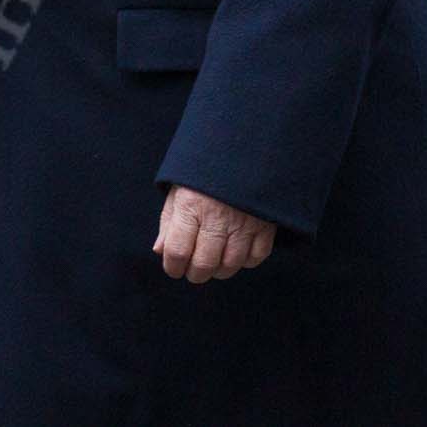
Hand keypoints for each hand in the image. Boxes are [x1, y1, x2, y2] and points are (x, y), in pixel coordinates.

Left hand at [153, 185, 274, 281]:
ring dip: (219, 271)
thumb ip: (169, 223)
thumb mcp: (178, 192)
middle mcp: (217, 217)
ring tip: (213, 265)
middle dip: (195, 274)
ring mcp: (243, 223)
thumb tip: (160, 252)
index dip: (172, 267)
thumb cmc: (202, 176)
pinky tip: (235, 253)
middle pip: (204, 264)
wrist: (241, 152)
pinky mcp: (265, 225)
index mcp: (190, 206)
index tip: (173, 269)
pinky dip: (245, 262)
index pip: (177, 250)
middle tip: (193, 272)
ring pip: (230, 264)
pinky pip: (256, 257)